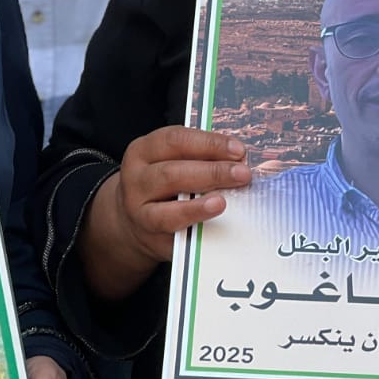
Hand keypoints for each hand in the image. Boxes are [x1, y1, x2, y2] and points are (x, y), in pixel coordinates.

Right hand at [80, 126, 251, 301]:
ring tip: (222, 202)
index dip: (209, 144)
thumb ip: (201, 158)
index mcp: (144, 151)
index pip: (175, 140)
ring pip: (166, 209)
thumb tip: (240, 161)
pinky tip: (210, 224)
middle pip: (172, 173)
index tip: (239, 150)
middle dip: (212, 172)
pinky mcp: (149, 238)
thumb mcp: (174, 162)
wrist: (136, 220)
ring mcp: (138, 212)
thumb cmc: (164, 184)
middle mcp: (136, 179)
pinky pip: (172, 236)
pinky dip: (192, 229)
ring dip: (198, 206)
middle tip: (242, 174)